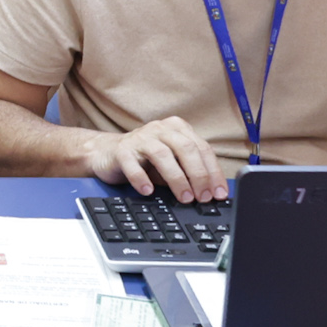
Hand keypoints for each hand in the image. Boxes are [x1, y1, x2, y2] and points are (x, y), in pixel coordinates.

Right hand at [87, 115, 226, 201]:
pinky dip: (142, 179)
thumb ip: (189, 171)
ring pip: (162, 155)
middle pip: (186, 149)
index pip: (202, 148)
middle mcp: (161, 129)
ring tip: (184, 198)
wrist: (106, 153)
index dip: (213, 172)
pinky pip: (133, 164)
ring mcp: (140, 138)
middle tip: (204, 197)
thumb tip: (210, 192)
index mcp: (178, 129)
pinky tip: (148, 191)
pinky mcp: (121, 150)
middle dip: (198, 175)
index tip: (219, 193)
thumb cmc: (145, 159)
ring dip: (176, 178)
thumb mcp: (172, 162)